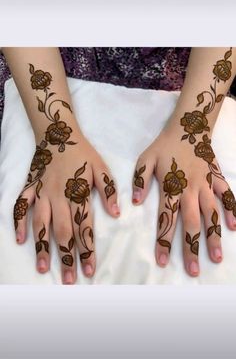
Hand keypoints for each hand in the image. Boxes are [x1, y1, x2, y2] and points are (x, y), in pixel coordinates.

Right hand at [13, 134, 119, 283]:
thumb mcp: (101, 168)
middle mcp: (58, 198)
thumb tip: (116, 213)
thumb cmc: (83, 154)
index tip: (89, 269)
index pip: (83, 227)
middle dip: (66, 256)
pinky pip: (22, 207)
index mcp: (77, 194)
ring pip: (41, 224)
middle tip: (69, 279)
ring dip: (42, 247)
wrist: (59, 135)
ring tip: (44, 268)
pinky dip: (19, 223)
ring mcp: (42, 194)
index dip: (87, 249)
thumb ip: (107, 191)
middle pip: (62, 232)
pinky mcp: (30, 189)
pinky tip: (20, 240)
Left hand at [132, 129, 235, 276]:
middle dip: (192, 248)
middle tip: (194, 271)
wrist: (188, 128)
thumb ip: (140, 181)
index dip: (164, 241)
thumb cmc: (164, 146)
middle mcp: (190, 191)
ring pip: (211, 214)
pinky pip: (227, 196)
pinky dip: (232, 210)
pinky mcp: (217, 179)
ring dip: (214, 236)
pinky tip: (234, 226)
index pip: (166, 219)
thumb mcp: (145, 160)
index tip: (162, 261)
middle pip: (191, 223)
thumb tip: (136, 203)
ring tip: (217, 257)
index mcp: (171, 188)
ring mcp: (206, 185)